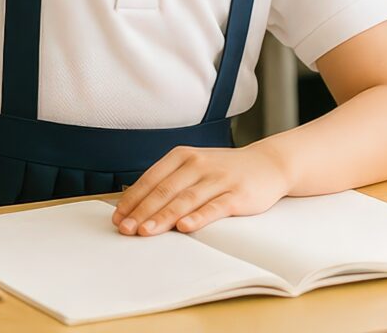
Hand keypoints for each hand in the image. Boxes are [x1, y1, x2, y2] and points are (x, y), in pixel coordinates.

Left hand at [112, 145, 290, 236]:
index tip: (118, 218)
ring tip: (146, 231)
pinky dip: (199, 217)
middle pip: (165, 190)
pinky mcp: (237, 194)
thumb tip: (136, 205)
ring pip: (185, 199)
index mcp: (183, 155)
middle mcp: (198, 164)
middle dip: (142, 211)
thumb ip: (170, 181)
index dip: (133, 199)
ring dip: (163, 217)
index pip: (151, 179)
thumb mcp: (195, 167)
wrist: (268, 164)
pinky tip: (185, 227)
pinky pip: (215, 207)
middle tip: (125, 229)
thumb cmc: (224, 170)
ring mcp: (218, 178)